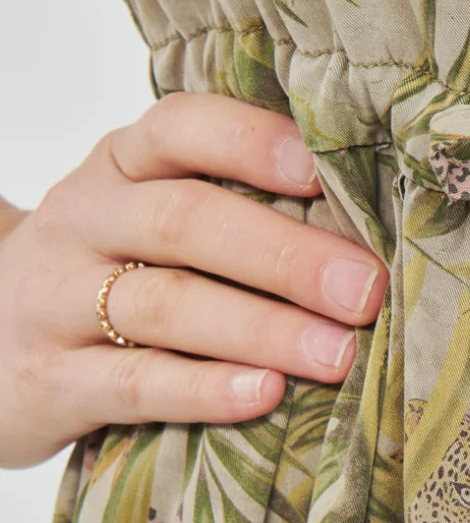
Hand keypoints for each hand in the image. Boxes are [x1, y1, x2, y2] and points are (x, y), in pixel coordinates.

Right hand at [0, 91, 389, 468]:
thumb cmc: (108, 269)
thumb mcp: (149, 217)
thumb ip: (233, 206)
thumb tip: (369, 221)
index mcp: (120, 163)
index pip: (181, 128)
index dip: (253, 143)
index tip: (325, 170)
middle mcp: (83, 218)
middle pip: (185, 221)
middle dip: (286, 255)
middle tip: (363, 290)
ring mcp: (54, 299)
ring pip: (165, 303)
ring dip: (263, 328)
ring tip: (337, 353)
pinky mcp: (46, 381)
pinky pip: (132, 382)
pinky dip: (204, 388)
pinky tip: (263, 394)